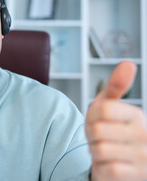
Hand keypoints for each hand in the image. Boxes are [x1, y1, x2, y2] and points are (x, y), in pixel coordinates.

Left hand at [86, 61, 146, 180]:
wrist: (117, 167)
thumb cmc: (110, 132)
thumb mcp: (109, 107)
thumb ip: (116, 86)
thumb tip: (128, 63)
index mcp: (137, 116)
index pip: (103, 109)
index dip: (91, 116)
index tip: (97, 122)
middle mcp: (144, 135)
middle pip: (98, 130)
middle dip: (91, 136)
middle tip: (100, 139)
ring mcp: (143, 158)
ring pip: (99, 149)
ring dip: (95, 152)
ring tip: (104, 152)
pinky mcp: (135, 176)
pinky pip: (106, 168)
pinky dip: (101, 167)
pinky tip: (109, 166)